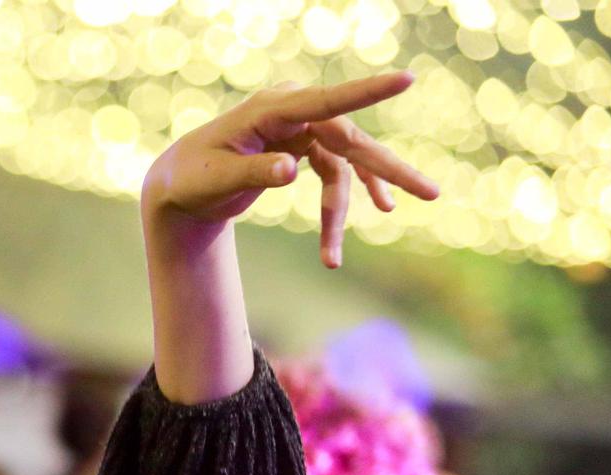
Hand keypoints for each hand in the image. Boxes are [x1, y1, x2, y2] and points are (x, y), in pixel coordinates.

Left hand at [142, 71, 438, 268]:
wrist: (179, 185)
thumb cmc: (192, 177)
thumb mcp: (216, 179)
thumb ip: (254, 172)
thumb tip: (291, 169)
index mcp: (272, 110)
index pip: (326, 101)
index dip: (366, 92)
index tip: (405, 80)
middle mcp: (293, 113)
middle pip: (351, 140)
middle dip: (388, 172)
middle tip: (431, 194)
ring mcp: (301, 131)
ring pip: (344, 167)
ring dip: (340, 213)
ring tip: (332, 258)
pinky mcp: (304, 149)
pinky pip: (336, 175)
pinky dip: (345, 203)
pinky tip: (365, 222)